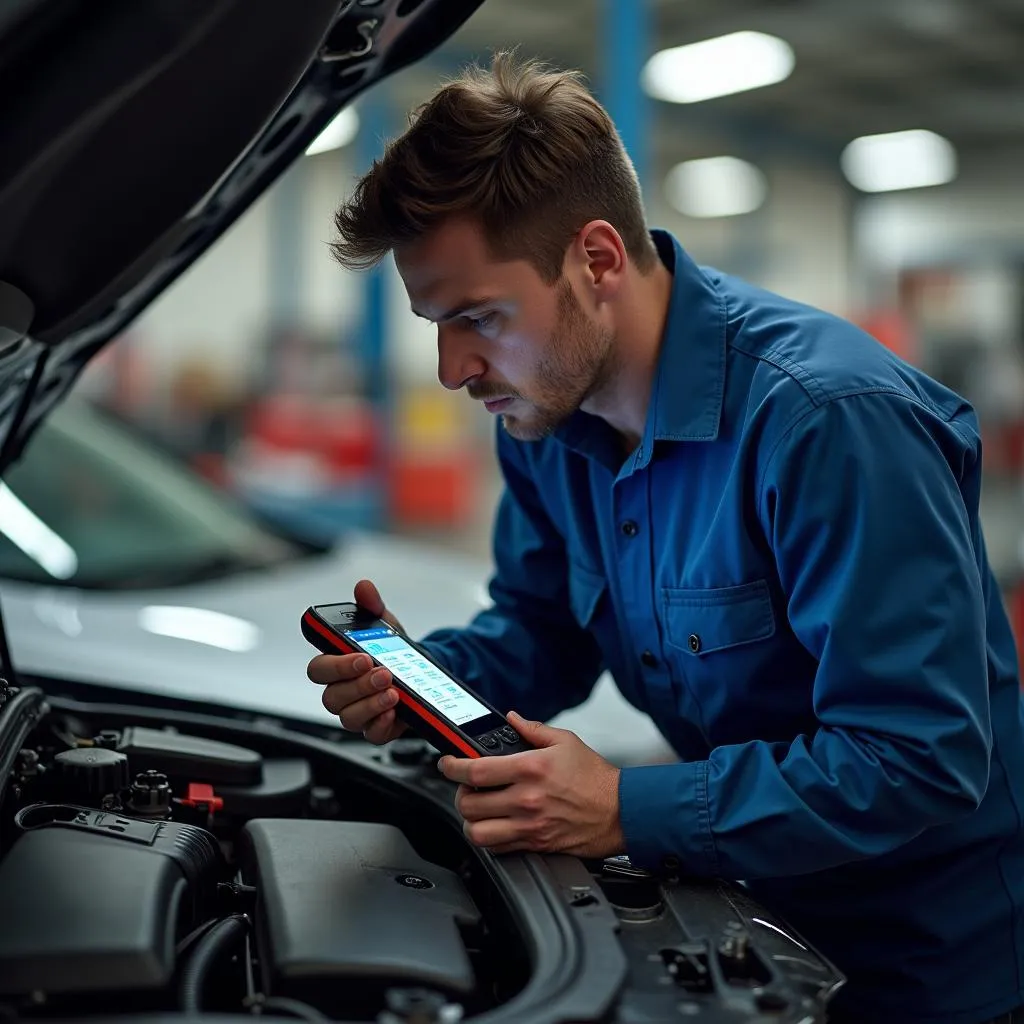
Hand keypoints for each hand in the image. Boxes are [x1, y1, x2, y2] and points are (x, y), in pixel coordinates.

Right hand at [307, 579, 408, 744]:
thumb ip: (371, 606)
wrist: (421, 672)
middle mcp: (340, 691)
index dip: (337, 666)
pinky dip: (382, 724)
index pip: (318, 670)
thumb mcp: (384, 624)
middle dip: (359, 685)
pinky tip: (394, 712)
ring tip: (394, 692)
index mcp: (335, 665)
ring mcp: (356, 712)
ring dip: (371, 704)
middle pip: (332, 697)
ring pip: (349, 718)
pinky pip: (371, 734)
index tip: (362, 657)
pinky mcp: (375, 728)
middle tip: (384, 673)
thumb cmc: (392, 650)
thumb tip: (364, 586)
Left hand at [439, 712, 624, 857]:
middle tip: (467, 787)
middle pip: (469, 804)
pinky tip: (495, 825)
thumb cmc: (596, 778)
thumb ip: (533, 729)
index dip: (452, 767)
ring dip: (471, 821)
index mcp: (530, 768)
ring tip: (478, 810)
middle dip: (460, 794)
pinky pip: (498, 849)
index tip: (447, 764)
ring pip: (477, 832)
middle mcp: (526, 799)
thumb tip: (511, 719)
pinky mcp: (535, 844)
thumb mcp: (566, 741)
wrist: (621, 812)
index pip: (476, 770)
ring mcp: (529, 825)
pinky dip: (489, 838)